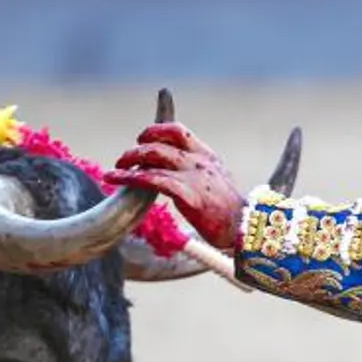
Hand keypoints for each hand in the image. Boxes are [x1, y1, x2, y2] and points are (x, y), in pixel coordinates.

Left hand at [106, 122, 247, 251]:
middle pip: (160, 143)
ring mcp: (195, 177)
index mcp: (207, 156)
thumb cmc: (231, 214)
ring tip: (114, 169)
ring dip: (129, 161)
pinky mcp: (189, 196)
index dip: (156, 130)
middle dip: (137, 148)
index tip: (142, 137)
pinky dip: (130, 178)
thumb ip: (199, 173)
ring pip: (153, 157)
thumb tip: (179, 174)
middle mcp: (200, 162)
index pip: (177, 130)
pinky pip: (153, 181)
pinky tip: (115, 179)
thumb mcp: (218, 183)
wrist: (247, 230)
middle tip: (123, 158)